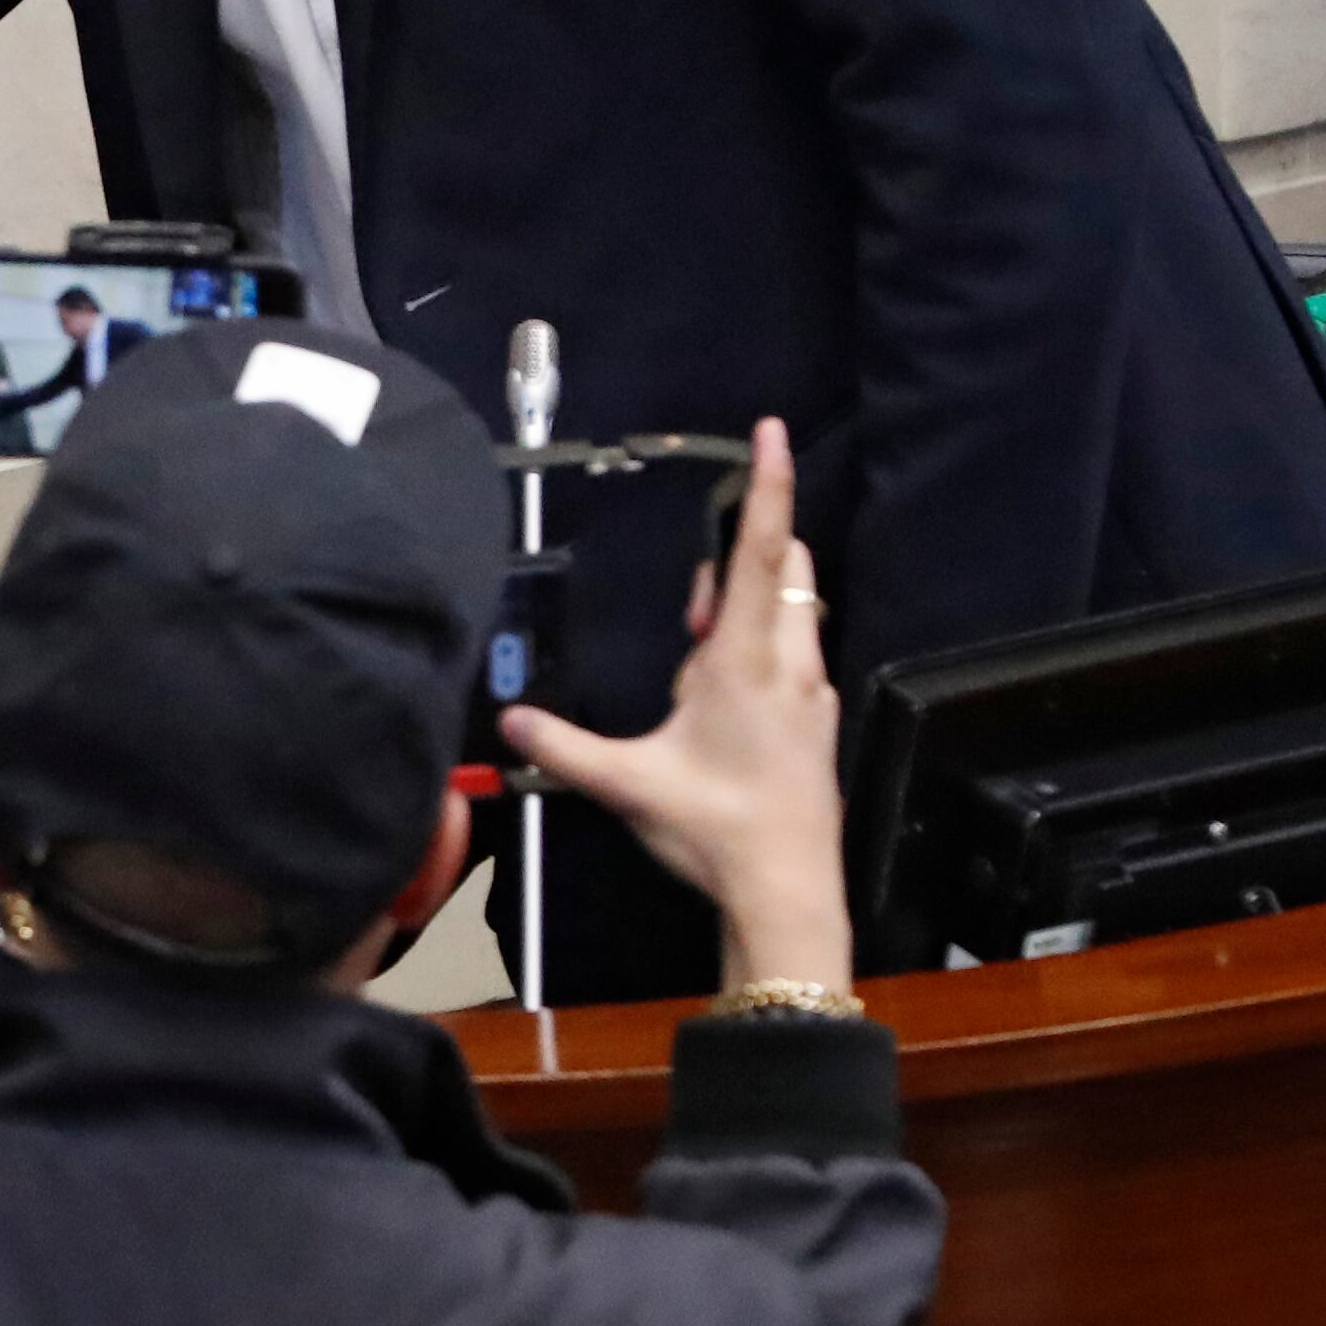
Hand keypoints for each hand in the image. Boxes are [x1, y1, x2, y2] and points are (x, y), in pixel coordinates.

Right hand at [501, 417, 854, 994]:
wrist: (787, 891)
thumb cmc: (713, 827)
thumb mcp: (627, 783)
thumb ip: (564, 747)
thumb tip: (508, 722)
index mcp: (743, 660)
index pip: (757, 552)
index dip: (765, 488)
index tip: (774, 433)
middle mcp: (788, 662)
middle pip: (787, 571)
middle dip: (748, 556)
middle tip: (690, 608)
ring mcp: (810, 694)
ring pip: (797, 613)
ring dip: (754, 607)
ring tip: (697, 651)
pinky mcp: (817, 724)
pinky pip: (797, 655)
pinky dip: (766, 648)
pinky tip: (725, 699)